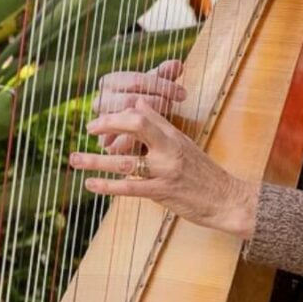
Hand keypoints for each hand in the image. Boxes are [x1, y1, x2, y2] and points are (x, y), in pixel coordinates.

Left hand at [71, 107, 257, 238]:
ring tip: (74, 159)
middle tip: (88, 129)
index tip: (100, 119)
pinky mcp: (162, 193)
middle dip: (109, 125)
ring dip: (96, 160)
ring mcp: (165, 171)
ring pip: (125, 161)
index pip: (144, 113)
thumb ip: (161, 123)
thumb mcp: (184, 143)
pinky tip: (91, 184)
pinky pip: (129, 188)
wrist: (227, 200)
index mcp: (173, 135)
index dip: (120, 113)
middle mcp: (169, 149)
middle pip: (137, 126)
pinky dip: (107, 186)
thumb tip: (140, 101)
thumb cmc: (205, 173)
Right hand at [93, 60, 184, 154]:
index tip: (182, 93)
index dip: (161, 86)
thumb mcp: (157, 86)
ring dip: (149, 120)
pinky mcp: (106, 143)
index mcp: (109, 82)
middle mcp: (100, 101)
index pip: (136, 81)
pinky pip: (122, 141)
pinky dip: (141, 138)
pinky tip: (155, 138)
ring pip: (125, 121)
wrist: (139, 130)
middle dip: (155, 103)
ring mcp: (101, 122)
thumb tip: (177, 64)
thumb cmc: (149, 101)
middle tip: (172, 106)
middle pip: (129, 100)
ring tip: (165, 119)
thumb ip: (166, 74)